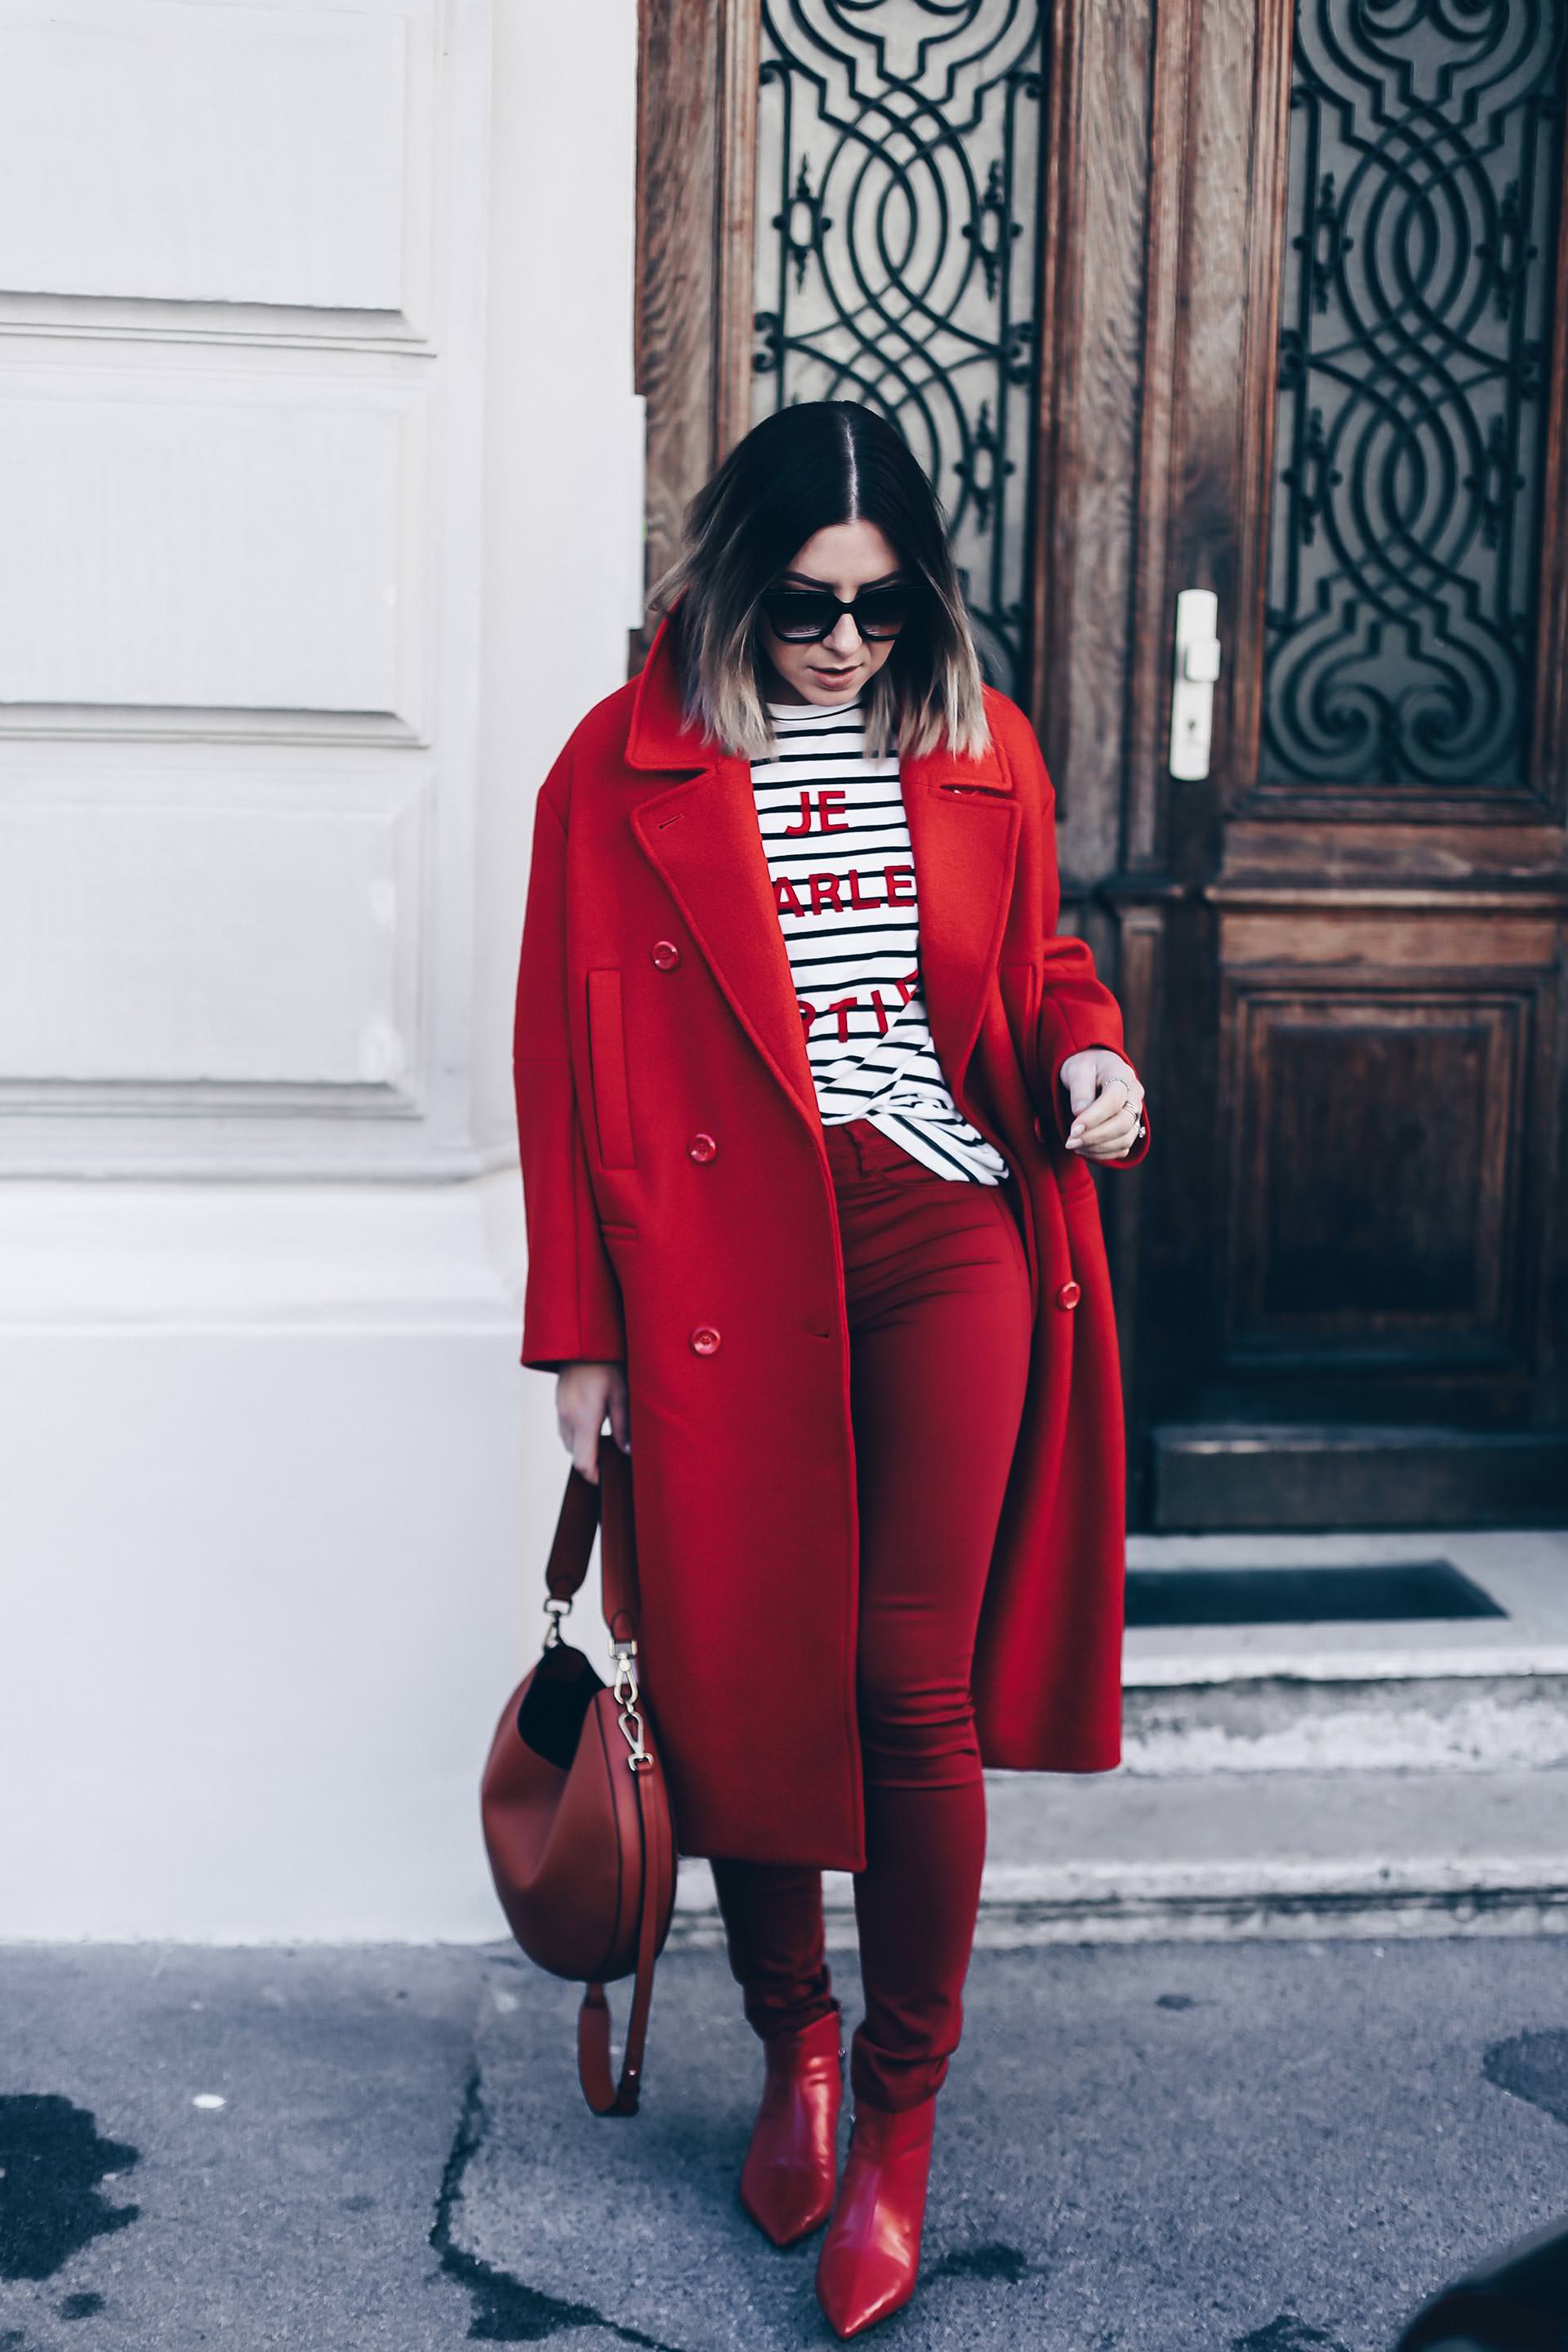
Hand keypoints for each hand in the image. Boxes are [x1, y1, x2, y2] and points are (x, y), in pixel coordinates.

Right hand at [556, 1361, 630, 1481]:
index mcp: (584, 1419)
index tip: (606, 1480)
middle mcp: (567, 1418)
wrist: (581, 1340)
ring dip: (583, 1447)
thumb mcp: (622, 1394)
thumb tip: (626, 1452)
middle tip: (612, 1461)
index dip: (594, 1477)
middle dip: (591, 1462)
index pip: (583, 1462)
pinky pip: (566, 1428)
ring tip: (604, 1441)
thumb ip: (624, 1426)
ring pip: (569, 1442)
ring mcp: (560, 1411)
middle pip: (575, 1455)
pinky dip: (578, 1434)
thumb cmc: (606, 1364)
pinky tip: (594, 1423)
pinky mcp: (559, 1403)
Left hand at [1059, 1050, 1144, 1160]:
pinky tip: (1084, 1150)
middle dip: (1095, 1137)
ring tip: (1074, 1146)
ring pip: (1126, 1139)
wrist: (1094, 1069)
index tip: (1073, 1129)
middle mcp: (1134, 1095)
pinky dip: (1103, 1154)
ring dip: (1098, 1148)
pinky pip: (1123, 1148)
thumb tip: (1079, 1114)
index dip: (1094, 1118)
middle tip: (1070, 1142)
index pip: (1113, 1100)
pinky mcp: (1131, 1127)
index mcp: (1122, 1075)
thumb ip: (1080, 1089)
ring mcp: (1135, 1113)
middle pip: (1124, 1123)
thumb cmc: (1084, 1067)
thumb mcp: (1076, 1069)